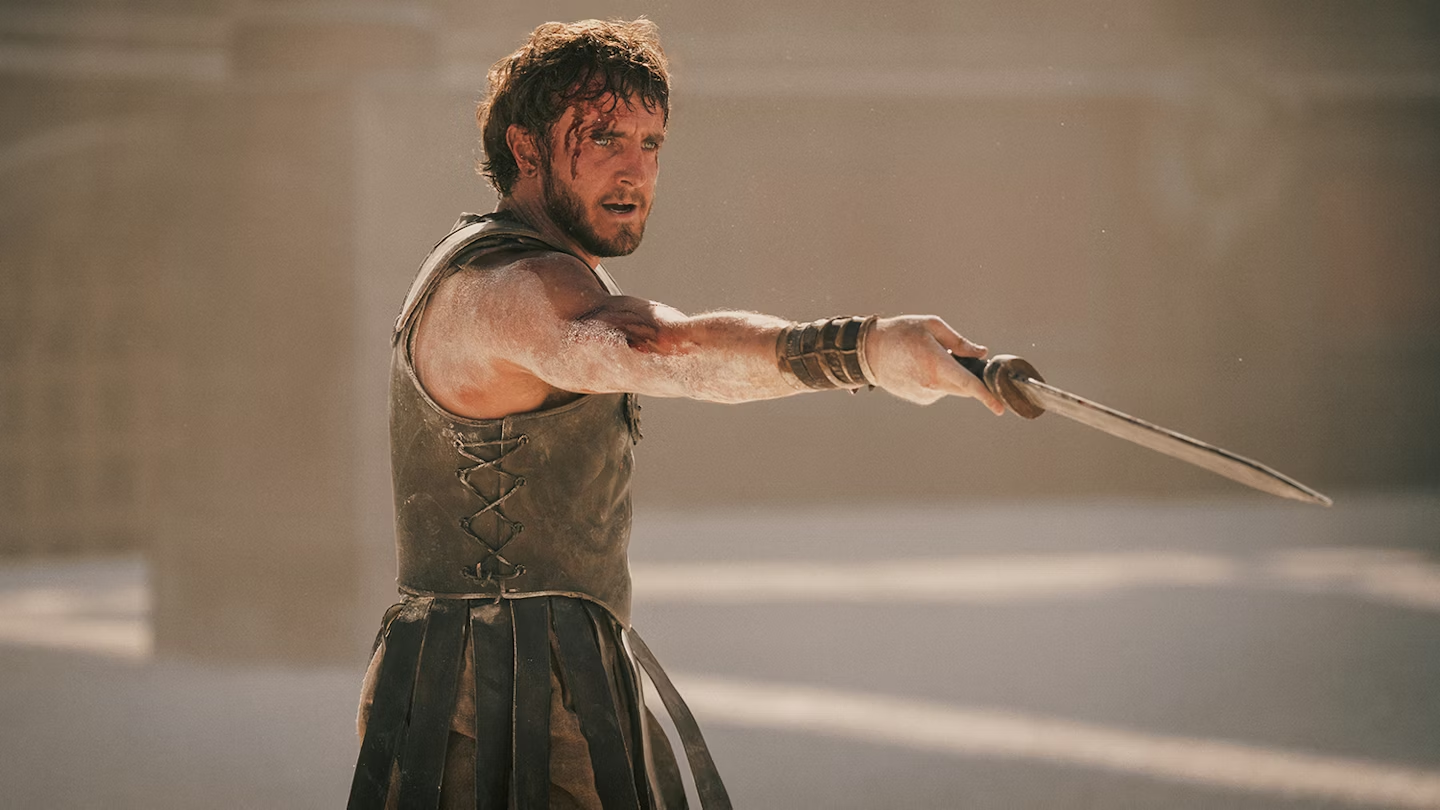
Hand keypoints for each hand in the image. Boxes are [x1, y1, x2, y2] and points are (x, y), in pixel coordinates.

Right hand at [867, 315, 1005, 413]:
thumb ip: (959, 342)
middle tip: (960, 357)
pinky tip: (921, 367)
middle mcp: (932, 384)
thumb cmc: (900, 332)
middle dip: (970, 377)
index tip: (999, 408)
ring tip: (928, 357)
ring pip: (951, 388)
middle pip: (964, 387)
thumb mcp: (932, 326)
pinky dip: (939, 380)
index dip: (987, 397)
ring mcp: (925, 394)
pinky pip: (939, 390)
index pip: (968, 385)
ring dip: (951, 376)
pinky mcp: (920, 398)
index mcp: (937, 364)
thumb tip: (980, 353)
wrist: (869, 351)